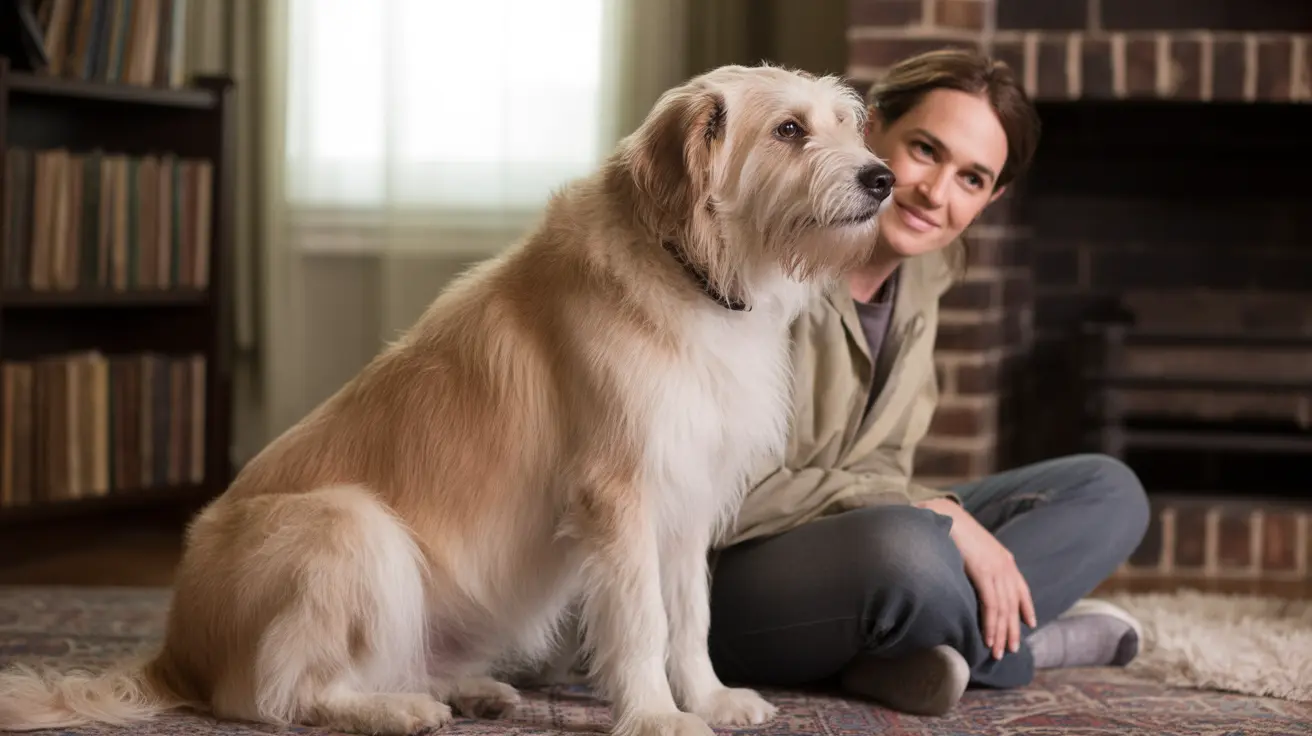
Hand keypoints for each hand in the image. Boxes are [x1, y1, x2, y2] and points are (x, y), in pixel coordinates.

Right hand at [918, 499, 1036, 659]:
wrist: (945, 514)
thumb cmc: (952, 529)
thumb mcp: (972, 547)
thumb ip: (978, 562)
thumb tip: (972, 573)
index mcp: (1003, 558)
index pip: (1020, 588)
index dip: (1026, 607)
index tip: (1029, 623)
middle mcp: (1005, 565)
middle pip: (1013, 605)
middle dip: (1012, 629)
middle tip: (1011, 649)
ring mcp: (996, 569)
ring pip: (1004, 609)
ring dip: (1001, 633)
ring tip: (999, 652)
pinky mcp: (984, 572)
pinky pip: (991, 605)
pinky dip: (991, 625)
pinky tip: (989, 639)